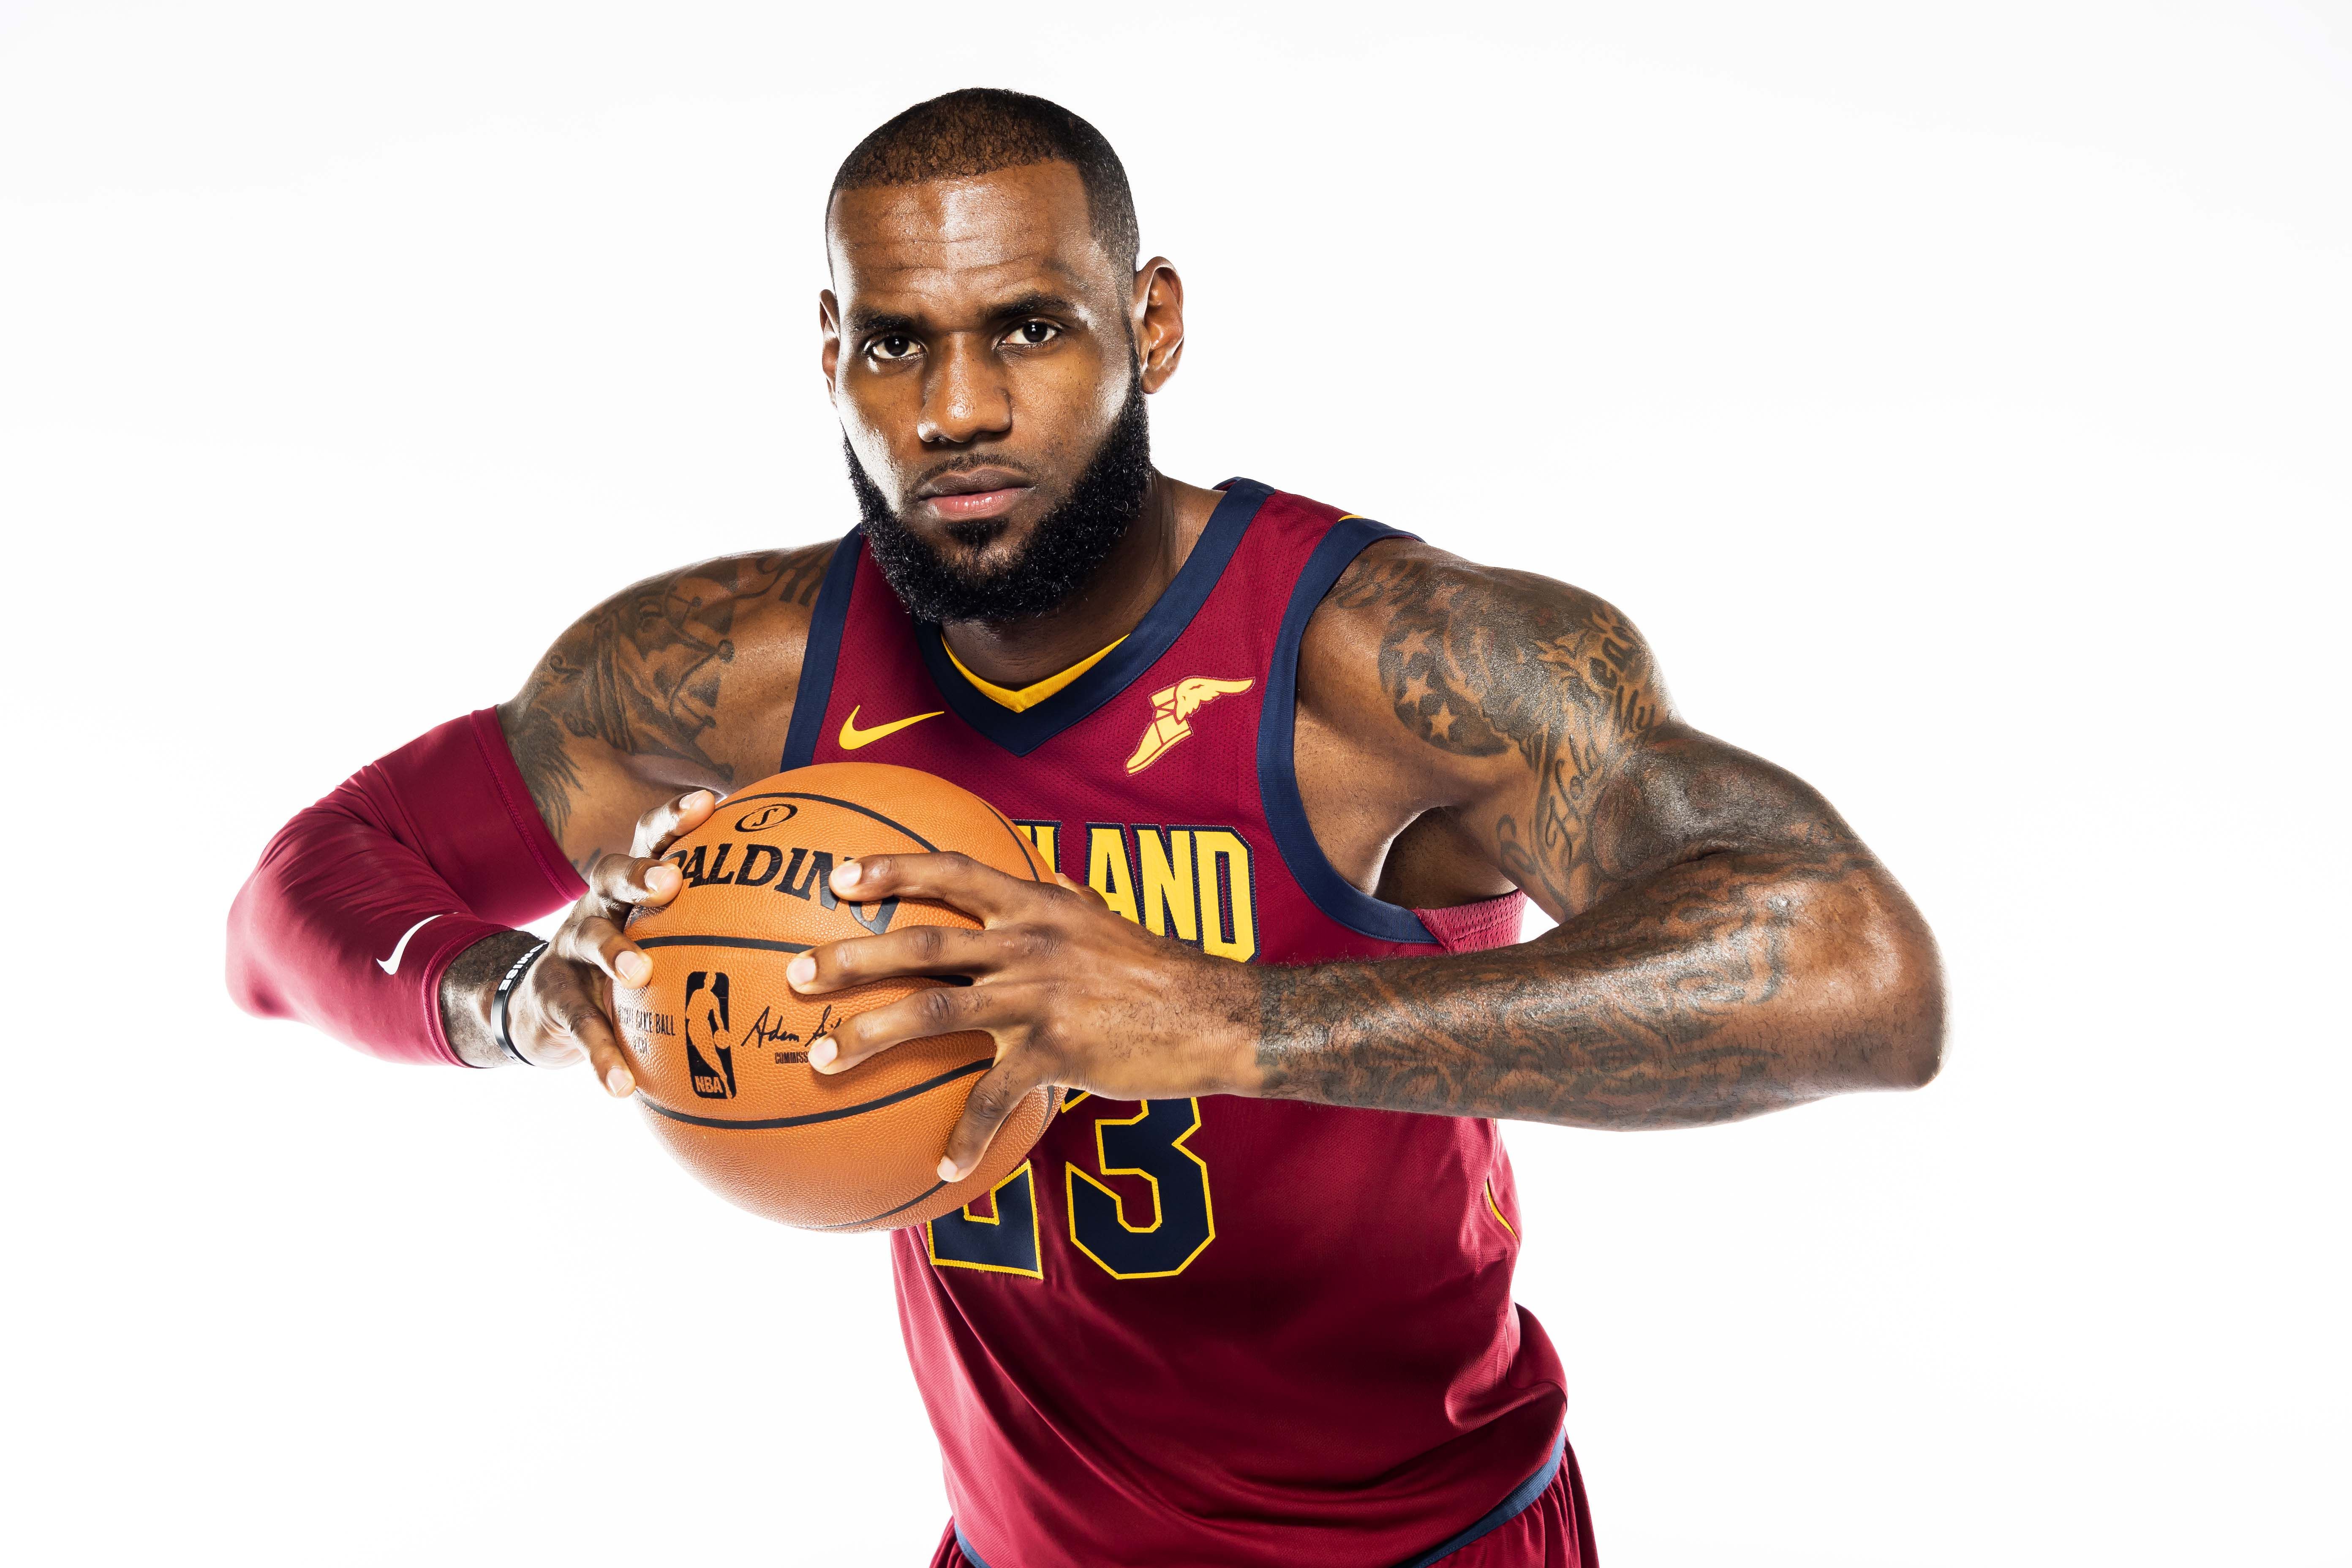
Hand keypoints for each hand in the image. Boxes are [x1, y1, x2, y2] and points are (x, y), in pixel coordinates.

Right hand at [494, 788, 716, 1093]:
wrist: (543, 1007)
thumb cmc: (628, 962)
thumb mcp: (662, 935)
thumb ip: (718, 925)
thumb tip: (806, 925)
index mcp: (631, 886)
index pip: (652, 839)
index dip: (676, 817)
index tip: (712, 802)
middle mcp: (599, 904)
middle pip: (611, 872)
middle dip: (640, 872)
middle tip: (671, 881)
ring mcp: (570, 948)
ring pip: (589, 937)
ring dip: (615, 951)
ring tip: (639, 971)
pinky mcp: (552, 997)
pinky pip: (578, 1024)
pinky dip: (600, 1054)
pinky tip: (621, 1086)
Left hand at [783, 852, 1263, 1181]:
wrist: (1220, 1016)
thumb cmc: (1161, 973)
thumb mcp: (1107, 920)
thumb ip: (1064, 899)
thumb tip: (1040, 873)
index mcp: (1037, 904)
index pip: (952, 870)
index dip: (892, 868)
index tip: (837, 875)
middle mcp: (1030, 941)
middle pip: (920, 942)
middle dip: (850, 956)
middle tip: (794, 973)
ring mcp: (1040, 996)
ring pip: (933, 1011)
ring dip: (868, 1036)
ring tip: (820, 1059)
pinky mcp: (1058, 1051)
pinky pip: (993, 1096)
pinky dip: (965, 1133)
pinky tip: (941, 1165)